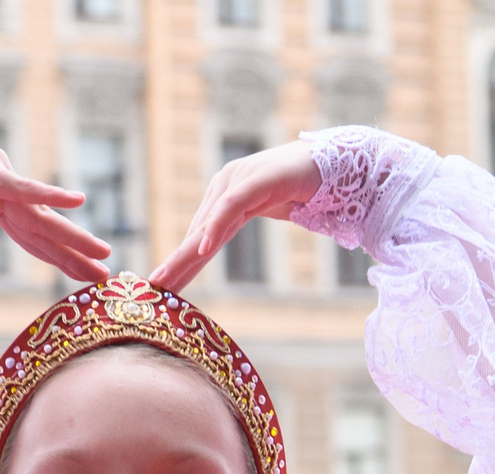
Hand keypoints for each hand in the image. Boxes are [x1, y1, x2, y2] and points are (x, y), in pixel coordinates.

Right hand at [0, 138, 113, 283]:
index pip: (32, 233)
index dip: (60, 256)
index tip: (86, 275)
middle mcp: (1, 184)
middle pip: (43, 229)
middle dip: (76, 254)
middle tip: (109, 276)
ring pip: (39, 216)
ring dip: (74, 238)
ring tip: (102, 255)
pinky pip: (22, 188)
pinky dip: (50, 196)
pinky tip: (78, 201)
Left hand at [151, 141, 324, 294]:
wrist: (342, 163)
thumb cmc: (308, 188)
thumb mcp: (267, 212)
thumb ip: (242, 221)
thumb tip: (216, 244)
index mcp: (227, 195)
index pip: (200, 236)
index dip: (181, 264)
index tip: (163, 289)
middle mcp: (227, 185)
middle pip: (197, 233)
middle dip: (175, 264)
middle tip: (152, 290)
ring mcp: (240, 179)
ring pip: (208, 224)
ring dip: (184, 254)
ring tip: (165, 279)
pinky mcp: (258, 179)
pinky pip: (232, 207)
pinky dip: (216, 228)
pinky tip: (202, 250)